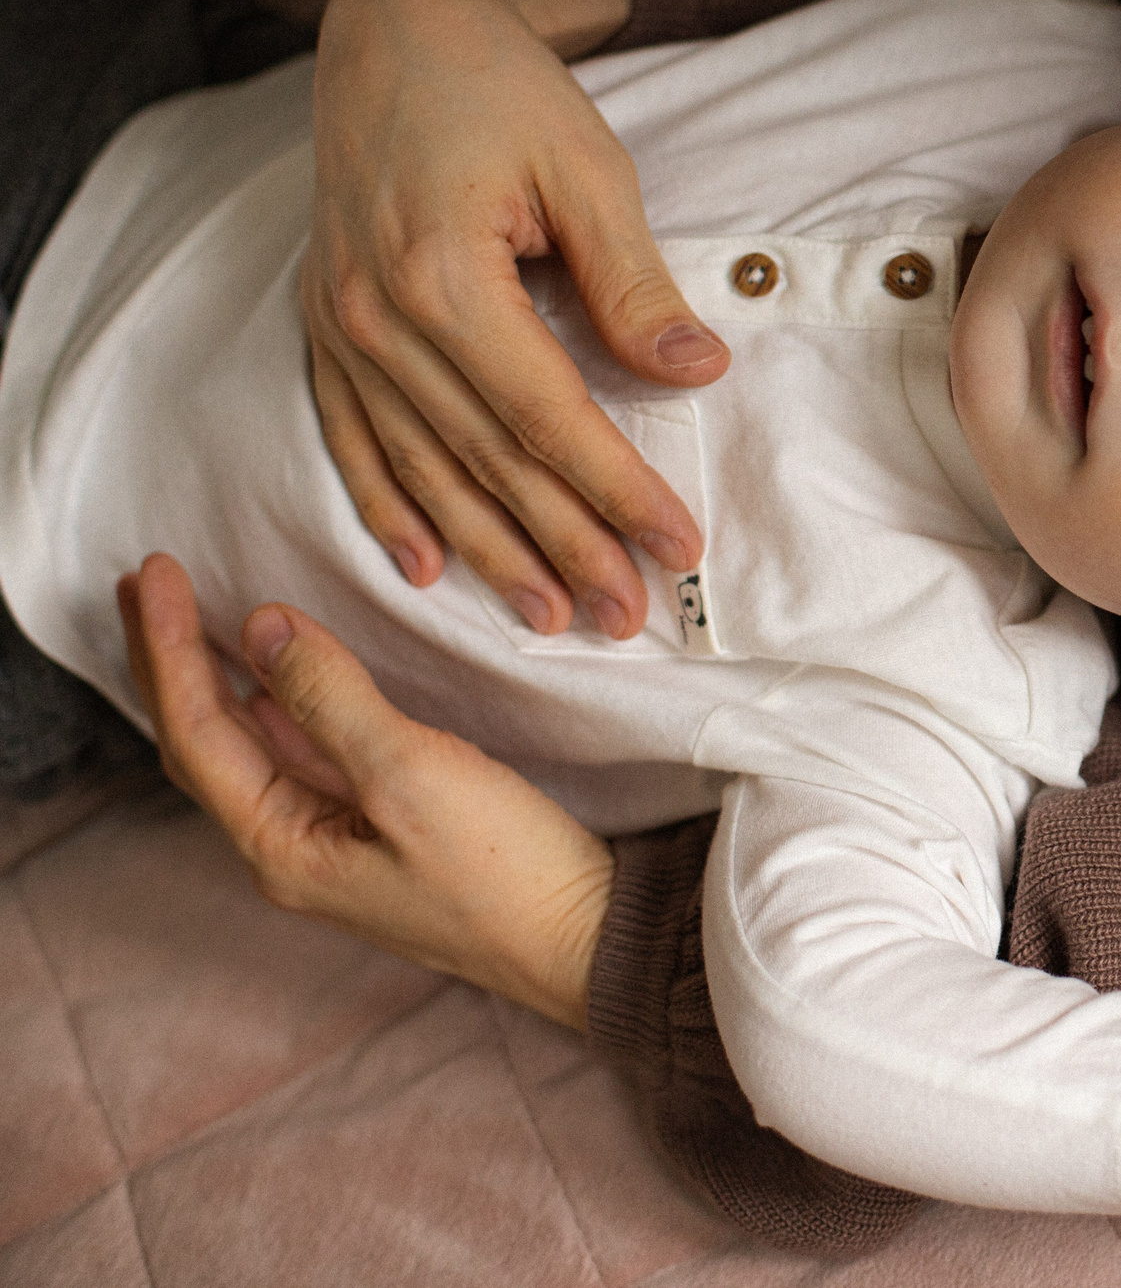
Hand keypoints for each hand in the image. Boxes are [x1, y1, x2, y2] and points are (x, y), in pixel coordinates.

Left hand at [117, 552, 610, 1030]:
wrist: (583, 941)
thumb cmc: (502, 872)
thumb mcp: (412, 774)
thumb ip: (330, 698)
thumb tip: (259, 628)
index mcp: (282, 846)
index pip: (196, 733)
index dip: (169, 649)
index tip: (155, 571)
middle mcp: (293, 850)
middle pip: (205, 745)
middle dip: (171, 664)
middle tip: (144, 586)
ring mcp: (337, 844)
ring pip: (251, 751)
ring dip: (218, 681)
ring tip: (193, 620)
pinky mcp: (383, 833)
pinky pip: (303, 757)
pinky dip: (278, 705)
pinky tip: (279, 680)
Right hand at [308, 0, 722, 639]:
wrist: (397, 27)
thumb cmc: (502, 91)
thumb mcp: (589, 170)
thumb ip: (634, 283)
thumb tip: (696, 375)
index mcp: (443, 277)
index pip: (547, 418)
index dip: (617, 491)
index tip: (679, 546)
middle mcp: (376, 317)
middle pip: (486, 462)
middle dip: (564, 547)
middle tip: (628, 615)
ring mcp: (339, 326)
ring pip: (421, 468)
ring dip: (487, 551)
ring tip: (550, 615)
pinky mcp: (324, 325)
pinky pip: (352, 439)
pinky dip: (389, 509)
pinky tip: (427, 566)